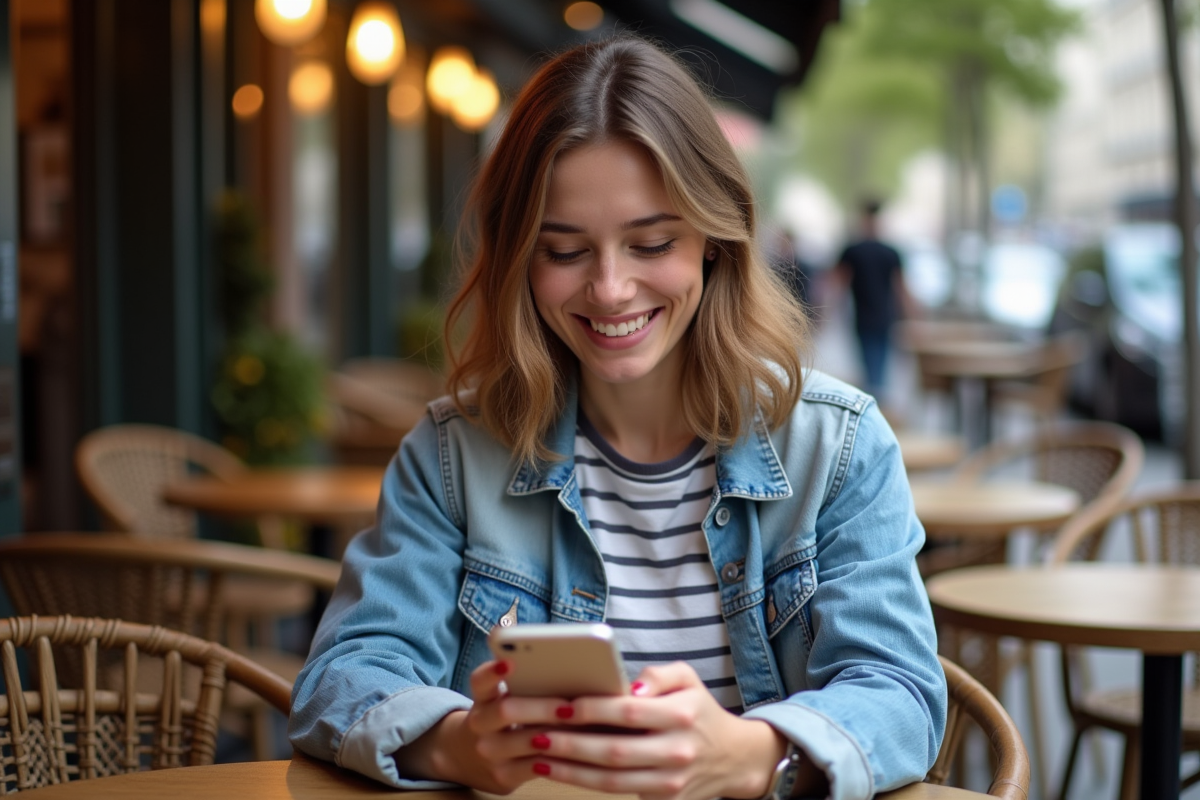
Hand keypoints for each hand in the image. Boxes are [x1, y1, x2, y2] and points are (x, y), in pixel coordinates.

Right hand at [393, 659, 569, 793]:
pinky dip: (558, 757)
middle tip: (568, 705)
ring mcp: (490, 752)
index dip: (492, 671)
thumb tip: (573, 665)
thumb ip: (526, 683)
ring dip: (556, 734)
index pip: (480, 680)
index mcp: (482, 698)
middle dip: (541, 707)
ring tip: (583, 726)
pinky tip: (576, 750)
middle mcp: (481, 724)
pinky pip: (535, 767)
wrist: (469, 757)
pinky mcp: (503, 776)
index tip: (509, 662)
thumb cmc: (503, 719)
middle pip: (506, 710)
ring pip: (526, 741)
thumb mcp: (502, 697)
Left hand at [520, 662, 788, 799]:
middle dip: (568, 742)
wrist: (733, 757)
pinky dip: (583, 782)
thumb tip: (626, 686)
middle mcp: (677, 751)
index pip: (630, 712)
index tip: (560, 705)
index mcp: (682, 714)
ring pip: (611, 779)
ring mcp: (670, 782)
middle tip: (532, 730)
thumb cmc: (698, 710)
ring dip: (569, 768)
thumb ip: (657, 674)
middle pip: (614, 750)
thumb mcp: (688, 678)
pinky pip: (616, 792)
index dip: (593, 710)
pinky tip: (557, 769)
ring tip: (536, 753)